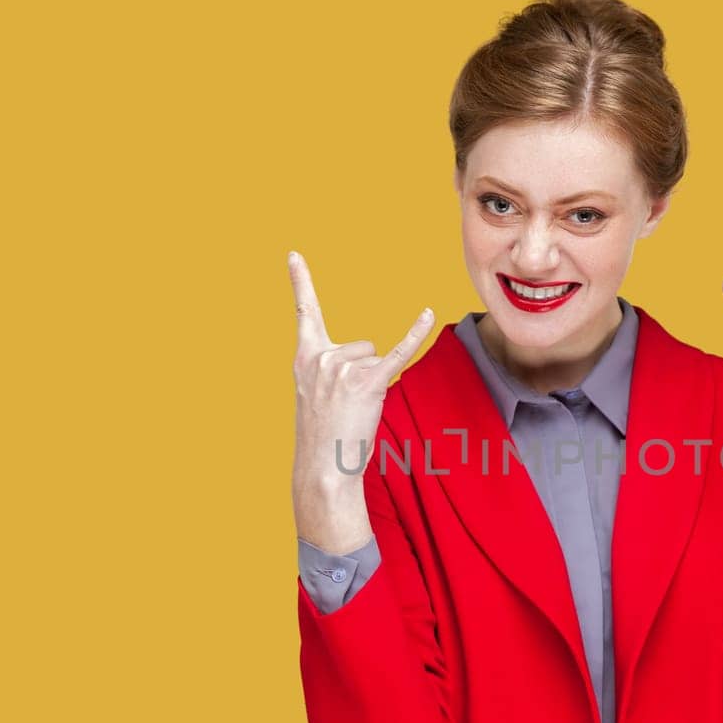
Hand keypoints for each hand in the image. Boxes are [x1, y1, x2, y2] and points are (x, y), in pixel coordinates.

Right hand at [289, 250, 433, 550]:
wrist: (322, 467)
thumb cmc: (323, 436)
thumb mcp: (314, 395)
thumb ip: (328, 370)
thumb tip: (362, 362)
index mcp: (304, 357)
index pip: (304, 312)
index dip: (299, 282)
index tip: (294, 255)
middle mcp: (321, 356)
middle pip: (361, 345)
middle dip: (362, 373)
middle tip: (346, 406)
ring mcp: (343, 367)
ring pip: (375, 359)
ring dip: (373, 384)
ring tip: (356, 411)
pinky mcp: (367, 381)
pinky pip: (398, 353)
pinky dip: (415, 334)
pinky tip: (428, 314)